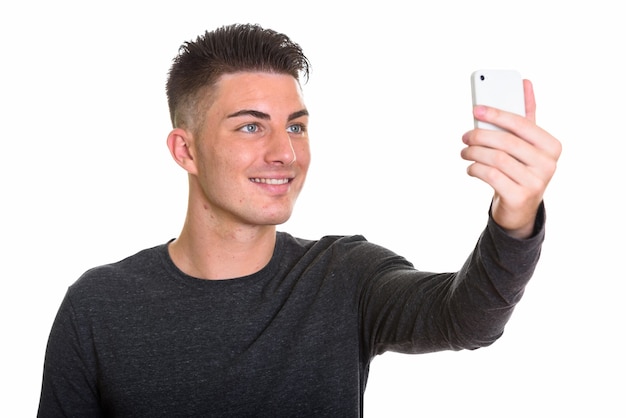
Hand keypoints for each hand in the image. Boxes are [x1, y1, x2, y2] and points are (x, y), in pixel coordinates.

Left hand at [461, 80, 561, 238]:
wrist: (519, 209)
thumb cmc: (520, 168)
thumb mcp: (526, 144)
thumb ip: (525, 116)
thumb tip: (524, 83)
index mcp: (552, 145)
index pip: (522, 124)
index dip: (497, 114)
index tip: (476, 109)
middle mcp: (548, 164)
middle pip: (506, 142)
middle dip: (480, 136)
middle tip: (465, 137)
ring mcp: (536, 182)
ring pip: (496, 159)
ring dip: (474, 153)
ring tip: (465, 152)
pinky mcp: (520, 197)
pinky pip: (490, 175)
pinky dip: (475, 169)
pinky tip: (471, 168)